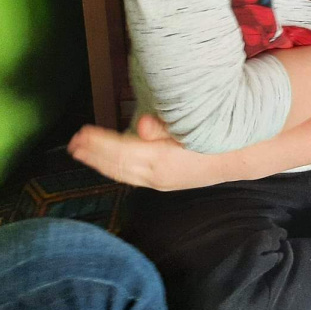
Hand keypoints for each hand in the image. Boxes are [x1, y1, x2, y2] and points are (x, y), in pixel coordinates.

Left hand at [67, 115, 223, 190]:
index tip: (82, 132)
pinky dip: (113, 168)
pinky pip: (129, 176)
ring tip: (81, 151)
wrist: (237, 159)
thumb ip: (165, 128)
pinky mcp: (161, 184)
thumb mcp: (194, 126)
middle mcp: (156, 175)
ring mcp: (158, 182)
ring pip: (121, 173)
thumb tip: (141, 126)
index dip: (99, 142)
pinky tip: (105, 160)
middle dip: (93, 153)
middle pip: (116, 165)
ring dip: (99, 162)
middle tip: (73, 142)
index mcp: (162, 159)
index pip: (121, 150)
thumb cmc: (215, 136)